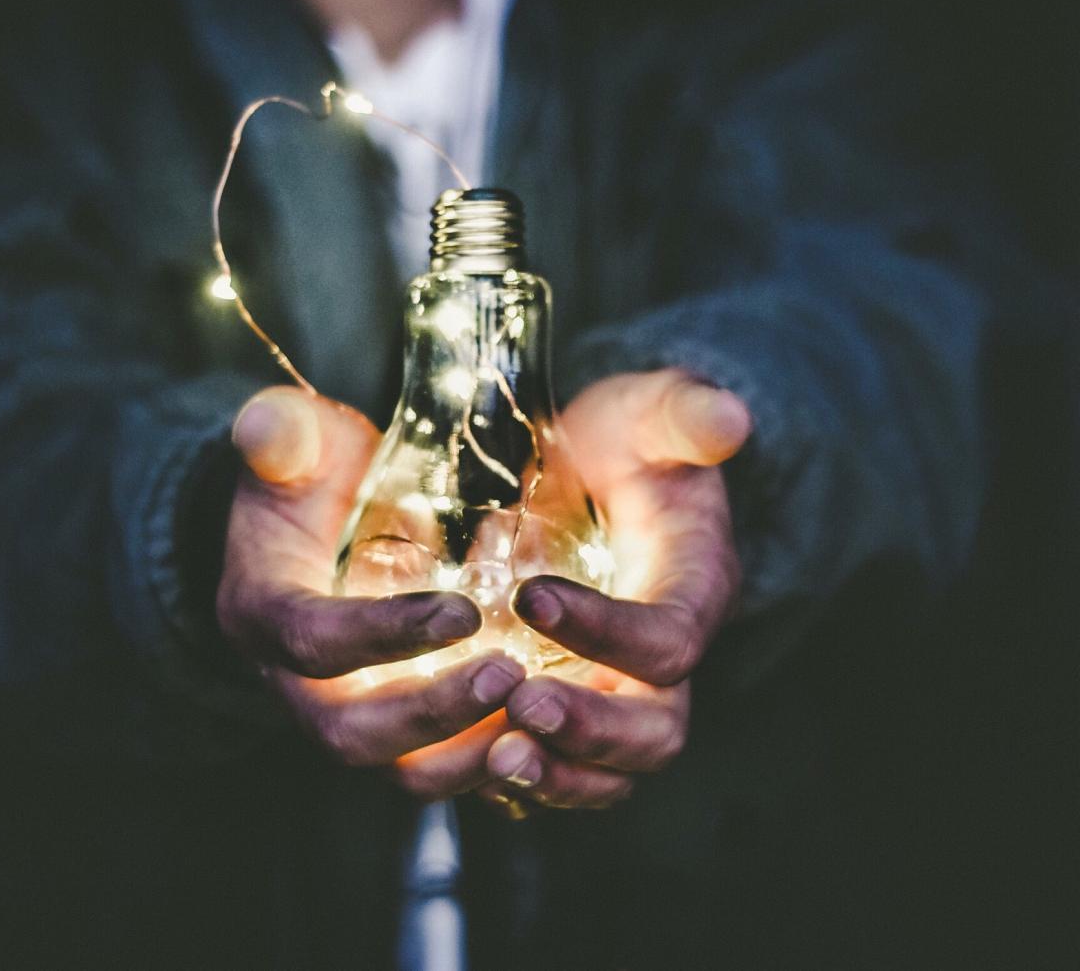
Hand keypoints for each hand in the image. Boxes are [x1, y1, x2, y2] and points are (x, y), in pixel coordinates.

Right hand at [217, 386, 524, 796]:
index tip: (464, 612)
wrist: (316, 524)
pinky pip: (440, 768)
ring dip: (470, 754)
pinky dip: (492, 762)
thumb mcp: (296, 444)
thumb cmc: (312, 477)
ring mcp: (349, 712)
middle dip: (432, 714)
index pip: (312, 641)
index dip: (383, 635)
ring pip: (401, 769)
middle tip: (511, 675)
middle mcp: (296, 683)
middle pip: (352, 733)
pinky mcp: (396, 729)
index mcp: (263, 612)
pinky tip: (551, 732)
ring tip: (542, 715)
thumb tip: (266, 425)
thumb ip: (283, 434)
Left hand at [482, 370, 750, 810]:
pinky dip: (519, 781)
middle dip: (591, 730)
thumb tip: (729, 417)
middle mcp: (664, 661)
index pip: (668, 639)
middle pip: (654, 730)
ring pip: (609, 772)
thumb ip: (684, 414)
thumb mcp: (652, 413)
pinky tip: (466, 760)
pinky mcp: (573, 707)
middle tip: (520, 705)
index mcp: (693, 591)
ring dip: (556, 776)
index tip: (531, 596)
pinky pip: (559, 770)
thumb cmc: (627, 442)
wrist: (599, 475)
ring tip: (495, 757)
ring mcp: (618, 693)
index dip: (607, 630)